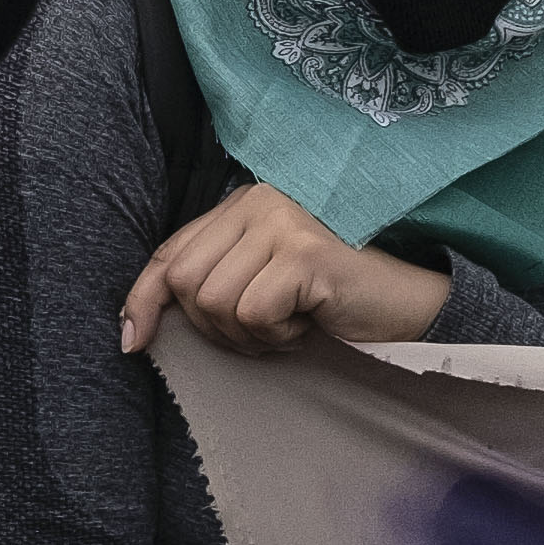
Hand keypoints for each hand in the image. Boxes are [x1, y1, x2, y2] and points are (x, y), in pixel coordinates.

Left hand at [120, 182, 449, 356]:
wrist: (411, 305)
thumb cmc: (334, 300)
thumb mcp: (263, 286)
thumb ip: (212, 284)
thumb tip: (133, 329)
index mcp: (240, 207)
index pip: (169, 253)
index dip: (143, 300)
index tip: (132, 342)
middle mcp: (256, 202)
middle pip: (184, 281)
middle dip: (213, 328)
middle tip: (262, 334)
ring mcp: (282, 222)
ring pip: (214, 301)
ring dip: (249, 335)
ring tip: (292, 324)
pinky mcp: (304, 251)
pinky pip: (253, 313)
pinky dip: (277, 335)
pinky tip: (310, 323)